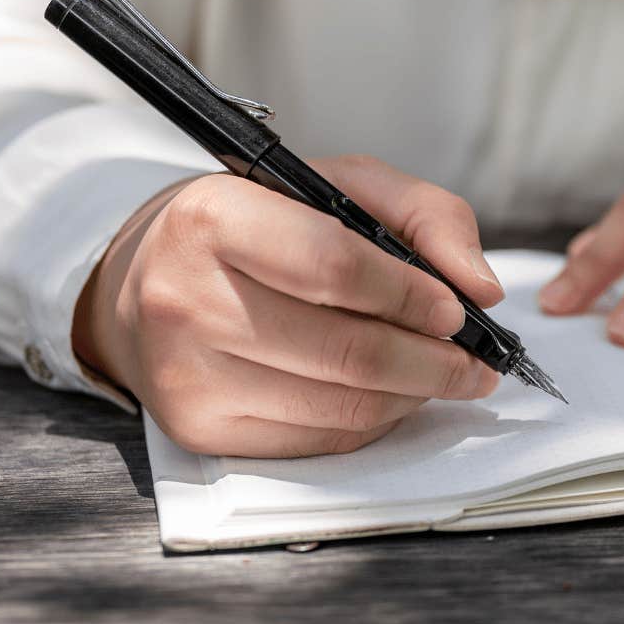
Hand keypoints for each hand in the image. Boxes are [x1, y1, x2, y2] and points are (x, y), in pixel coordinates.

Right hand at [72, 156, 504, 457]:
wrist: (142, 279)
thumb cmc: (254, 225)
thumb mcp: (334, 184)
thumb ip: (422, 215)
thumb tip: (480, 287)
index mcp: (214, 218)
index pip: (335, 266)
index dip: (410, 294)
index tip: (459, 310)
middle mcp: (187, 298)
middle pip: (347, 351)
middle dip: (433, 362)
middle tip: (475, 361)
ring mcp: (188, 374)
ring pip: (340, 406)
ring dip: (413, 396)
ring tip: (444, 375)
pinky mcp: (199, 429)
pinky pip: (317, 439)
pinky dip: (372, 421)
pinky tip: (392, 396)